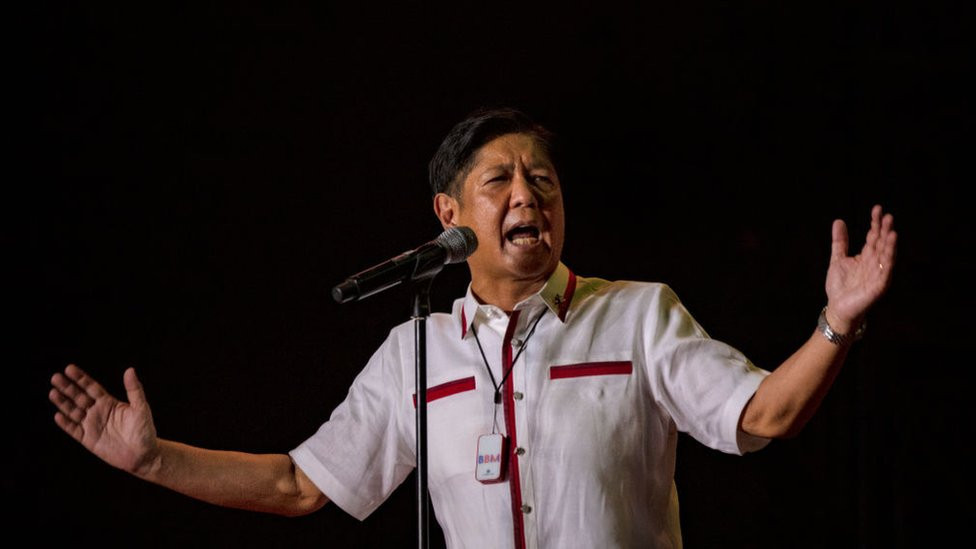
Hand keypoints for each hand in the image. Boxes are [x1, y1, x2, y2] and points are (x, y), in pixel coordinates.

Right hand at [50, 364, 159, 475]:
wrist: (143, 455)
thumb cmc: (145, 430)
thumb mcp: (141, 408)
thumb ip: (134, 390)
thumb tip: (130, 370)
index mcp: (109, 402)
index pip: (91, 387)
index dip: (80, 378)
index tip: (69, 368)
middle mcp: (98, 412)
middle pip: (79, 397)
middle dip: (67, 387)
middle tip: (55, 377)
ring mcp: (92, 425)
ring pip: (73, 411)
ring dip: (63, 403)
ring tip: (52, 392)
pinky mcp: (88, 439)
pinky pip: (74, 430)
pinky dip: (66, 423)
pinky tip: (58, 415)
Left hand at [824, 204, 897, 330]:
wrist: (838, 308)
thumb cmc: (840, 286)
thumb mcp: (837, 259)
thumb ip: (840, 241)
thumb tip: (839, 220)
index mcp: (866, 257)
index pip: (873, 237)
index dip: (875, 223)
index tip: (877, 209)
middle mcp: (874, 264)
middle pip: (881, 244)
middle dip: (885, 230)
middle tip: (887, 215)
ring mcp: (877, 275)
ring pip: (886, 256)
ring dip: (889, 245)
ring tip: (892, 231)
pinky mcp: (878, 287)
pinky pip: (884, 272)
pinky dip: (887, 261)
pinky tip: (889, 251)